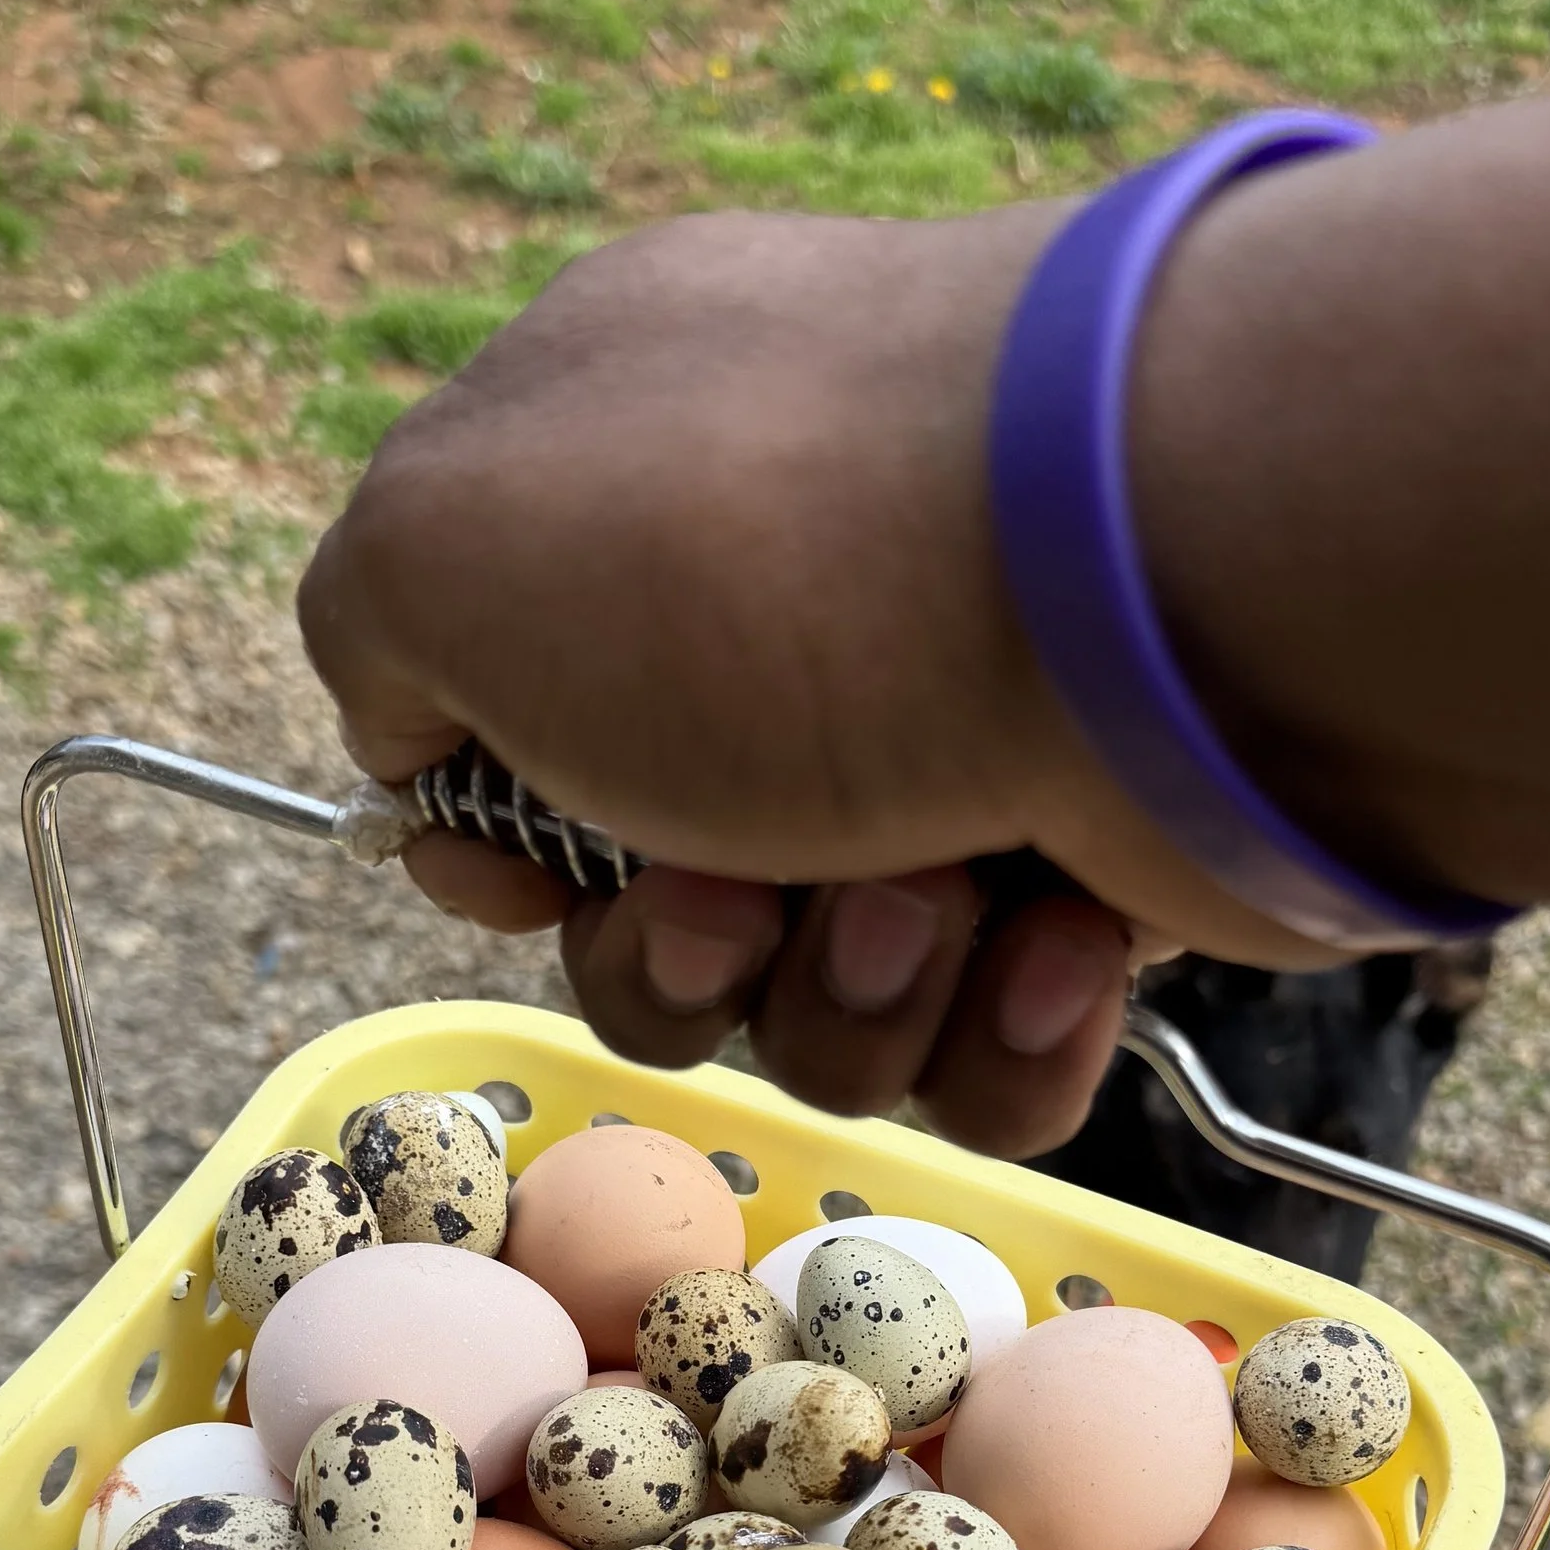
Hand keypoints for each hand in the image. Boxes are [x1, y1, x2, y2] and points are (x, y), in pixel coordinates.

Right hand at [298, 205, 1331, 1156]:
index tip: (541, 858)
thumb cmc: (771, 551)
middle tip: (744, 881)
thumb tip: (429, 744)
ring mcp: (952, 742)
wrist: (1176, 578)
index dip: (506, 846)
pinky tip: (1061, 922)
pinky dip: (1004, 1025)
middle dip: (678, 954)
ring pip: (815, 1010)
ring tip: (934, 876)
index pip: (499, 736)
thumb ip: (373, 634)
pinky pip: (986, 1057)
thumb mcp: (447, 538)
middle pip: (651, 922)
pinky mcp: (1099, 867)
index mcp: (620, 492)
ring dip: (847, 987)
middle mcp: (786, 616)